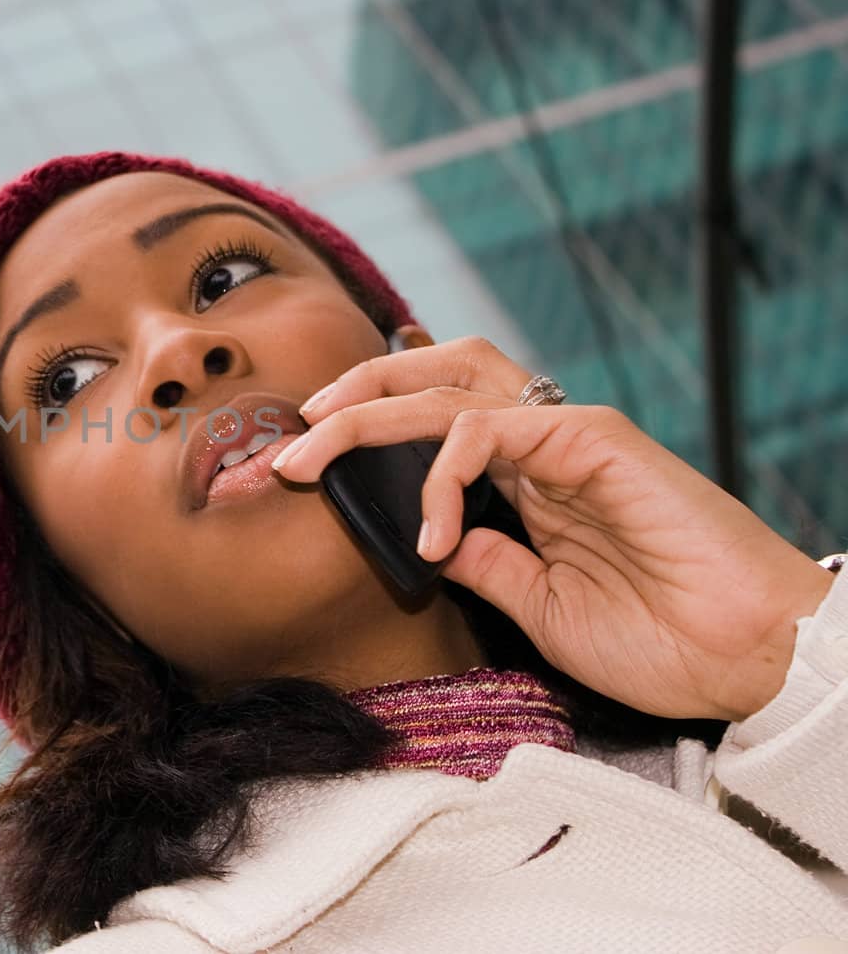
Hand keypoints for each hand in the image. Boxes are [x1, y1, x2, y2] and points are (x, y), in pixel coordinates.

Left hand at [271, 336, 835, 721]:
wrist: (747, 659)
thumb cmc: (659, 638)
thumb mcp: (536, 605)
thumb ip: (482, 562)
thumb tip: (421, 536)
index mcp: (525, 480)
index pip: (429, 424)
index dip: (360, 431)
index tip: (295, 467)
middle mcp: (539, 445)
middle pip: (430, 377)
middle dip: (349, 392)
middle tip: (288, 433)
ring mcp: (564, 435)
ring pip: (446, 388)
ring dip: (365, 410)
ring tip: (310, 451)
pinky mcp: (592, 439)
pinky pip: (491, 430)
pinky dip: (441, 472)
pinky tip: (428, 531)